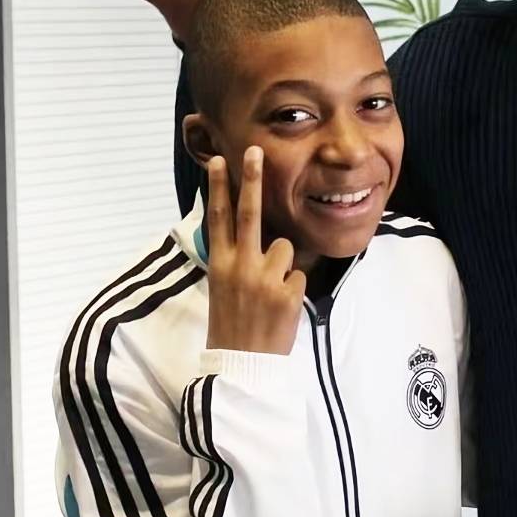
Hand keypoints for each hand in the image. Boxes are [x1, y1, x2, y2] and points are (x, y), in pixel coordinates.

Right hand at [205, 147, 306, 355]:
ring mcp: (265, 278)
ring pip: (286, 248)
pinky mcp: (287, 292)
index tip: (219, 161)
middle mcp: (240, 266)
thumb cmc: (232, 325)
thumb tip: (251, 235)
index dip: (219, 188)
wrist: (242, 365)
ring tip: (270, 293)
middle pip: (249, 213)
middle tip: (257, 151)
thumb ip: (234, 259)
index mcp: (220, 264)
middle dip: (252, 179)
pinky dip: (293, 290)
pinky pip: (298, 276)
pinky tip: (280, 309)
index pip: (218, 218)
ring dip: (283, 265)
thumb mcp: (222, 288)